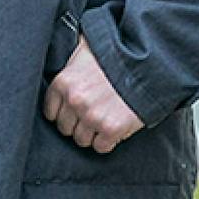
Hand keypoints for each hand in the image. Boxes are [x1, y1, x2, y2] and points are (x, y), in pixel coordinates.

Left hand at [42, 34, 144, 152]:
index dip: (64, 113)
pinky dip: (108, 141)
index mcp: (63, 82)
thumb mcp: (84, 51)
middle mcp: (74, 101)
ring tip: (104, 120)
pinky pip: (101, 147)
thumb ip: (68, 64)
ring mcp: (91, 116)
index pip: (50, 112)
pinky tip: (115, 128)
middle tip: (93, 115)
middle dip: (78, 124)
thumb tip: (57, 55)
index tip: (74, 111)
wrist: (148, 64)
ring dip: (93, 134)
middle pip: (65, 129)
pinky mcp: (111, 129)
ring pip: (81, 140)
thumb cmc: (116, 55)